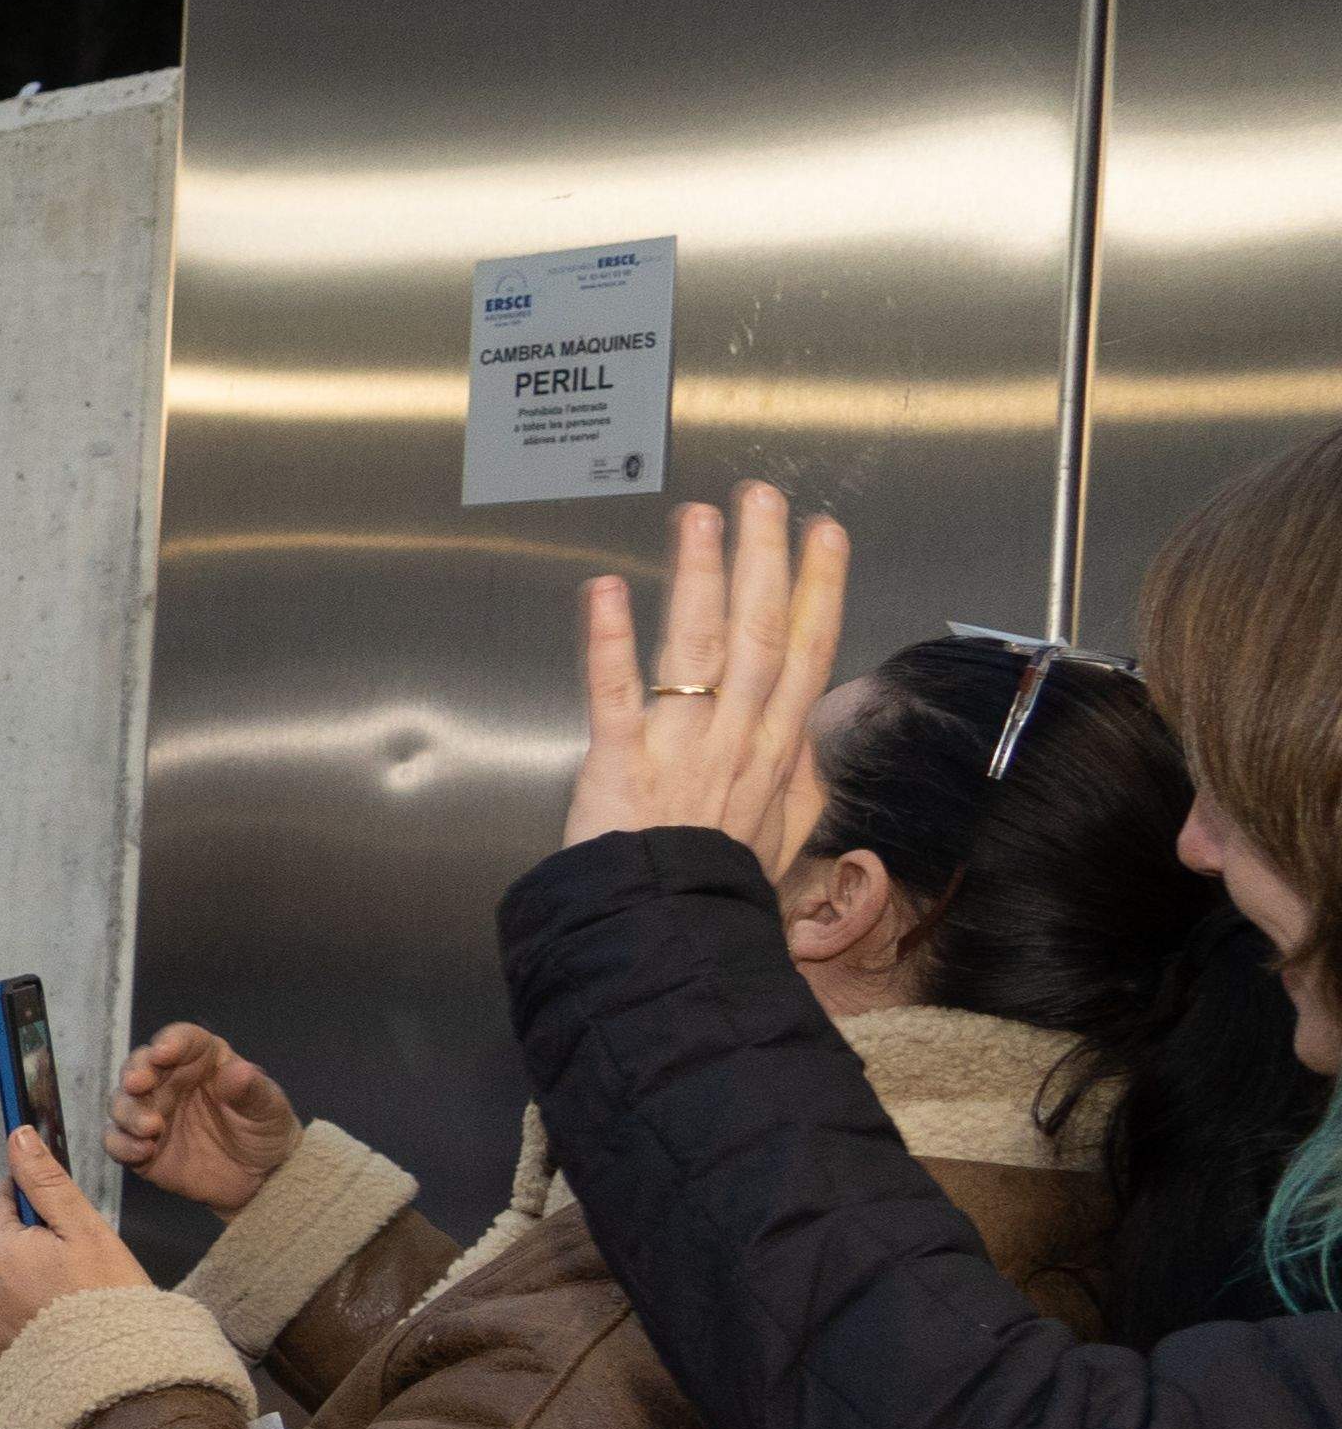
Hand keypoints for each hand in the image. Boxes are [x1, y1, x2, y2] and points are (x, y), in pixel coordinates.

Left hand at [0, 1125, 150, 1355]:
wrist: (115, 1379)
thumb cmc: (108, 1302)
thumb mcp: (84, 1230)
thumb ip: (46, 1182)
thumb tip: (18, 1137)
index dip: (20, 1197)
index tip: (49, 1209)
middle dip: (19, 1235)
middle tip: (67, 1253)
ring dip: (16, 1272)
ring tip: (64, 1288)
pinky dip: (17, 1306)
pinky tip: (53, 1315)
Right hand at [107, 1024, 301, 1213]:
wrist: (260, 1178)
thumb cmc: (266, 1130)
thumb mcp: (269, 1109)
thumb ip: (252, 1091)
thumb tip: (239, 1071)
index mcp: (202, 1061)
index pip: (182, 1040)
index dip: (170, 1042)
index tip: (164, 1053)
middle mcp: (170, 1081)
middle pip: (140, 1066)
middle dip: (135, 1072)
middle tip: (137, 1084)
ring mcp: (151, 1113)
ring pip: (122, 1102)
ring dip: (128, 1111)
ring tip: (150, 1128)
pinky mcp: (140, 1146)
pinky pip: (117, 1141)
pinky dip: (122, 1144)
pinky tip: (143, 1152)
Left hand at [566, 479, 851, 865]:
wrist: (672, 931)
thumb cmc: (720, 881)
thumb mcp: (784, 832)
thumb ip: (800, 779)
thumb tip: (812, 739)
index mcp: (776, 749)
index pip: (808, 653)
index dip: (820, 588)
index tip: (825, 533)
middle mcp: (737, 737)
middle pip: (761, 634)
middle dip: (765, 560)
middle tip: (763, 497)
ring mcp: (681, 746)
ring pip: (698, 649)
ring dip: (699, 578)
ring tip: (699, 517)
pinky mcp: (620, 762)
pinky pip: (615, 694)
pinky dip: (608, 642)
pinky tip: (603, 589)